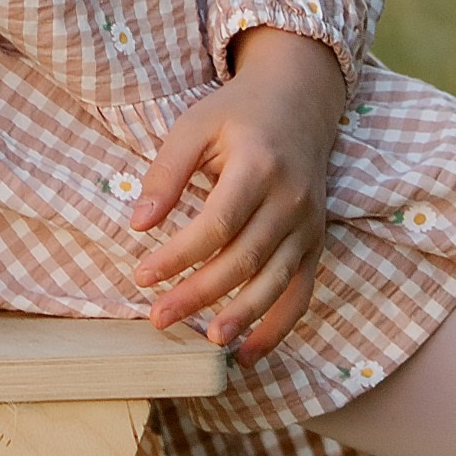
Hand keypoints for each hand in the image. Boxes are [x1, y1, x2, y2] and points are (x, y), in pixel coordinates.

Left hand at [130, 26, 346, 362]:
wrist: (298, 102)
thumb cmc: (237, 114)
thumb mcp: (195, 126)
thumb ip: (167, 173)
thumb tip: (139, 225)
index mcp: (259, 166)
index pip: (217, 224)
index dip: (179, 255)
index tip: (141, 275)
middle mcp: (291, 200)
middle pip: (244, 259)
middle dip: (200, 293)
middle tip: (158, 317)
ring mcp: (309, 226)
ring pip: (275, 283)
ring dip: (240, 317)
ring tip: (206, 343)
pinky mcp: (316, 243)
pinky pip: (300, 294)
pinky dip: (278, 327)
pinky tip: (248, 353)